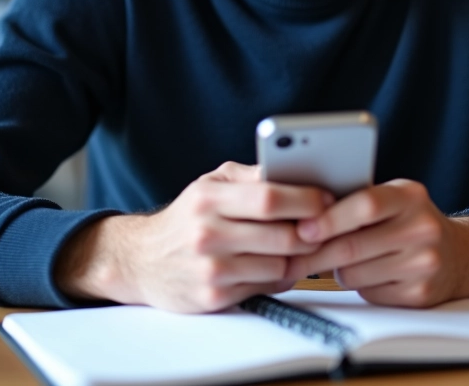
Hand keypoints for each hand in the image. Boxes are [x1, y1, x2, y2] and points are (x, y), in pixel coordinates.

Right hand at [54, 162, 331, 312]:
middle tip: (324, 227)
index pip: (270, 197)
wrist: (141, 260)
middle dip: (311, 232)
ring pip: (280, 265)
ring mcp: (210, 268)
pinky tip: (276, 265)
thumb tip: (296, 171)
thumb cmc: (186, 217)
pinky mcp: (213, 296)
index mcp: (209, 198)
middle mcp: (207, 233)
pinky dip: (280, 277)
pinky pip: (266, 287)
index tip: (328, 200)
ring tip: (301, 245)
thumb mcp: (211, 184)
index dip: (307, 200)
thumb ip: (251, 176)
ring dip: (299, 257)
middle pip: (282, 235)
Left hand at [285, 180, 468, 306]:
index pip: (365, 205)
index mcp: (410, 196)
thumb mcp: (394, 198)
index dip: (329, 219)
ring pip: (354, 274)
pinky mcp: (419, 295)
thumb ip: (358, 200)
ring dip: (337, 270)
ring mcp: (423, 264)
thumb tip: (303, 211)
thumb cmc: (412, 221)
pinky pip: (368, 293)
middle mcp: (422, 228)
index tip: (301, 228)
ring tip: (342, 259)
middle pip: (353, 246)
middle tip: (291, 256)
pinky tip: (368, 273)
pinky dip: (359, 285)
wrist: (461, 255)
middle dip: (315, 253)